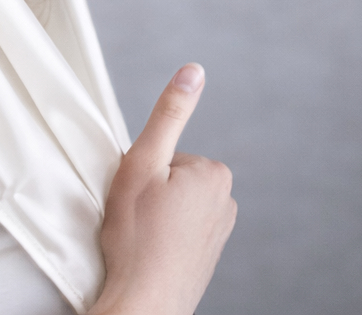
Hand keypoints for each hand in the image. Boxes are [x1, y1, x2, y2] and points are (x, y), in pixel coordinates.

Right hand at [90, 64, 235, 314]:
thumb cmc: (136, 238)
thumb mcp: (143, 163)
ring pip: (174, 205)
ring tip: (142, 238)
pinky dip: (162, 238)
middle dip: (151, 193)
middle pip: (173, 178)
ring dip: (155, 216)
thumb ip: (168, 114)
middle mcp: (226, 202)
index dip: (143, 171)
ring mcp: (219, 232)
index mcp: (215, 174)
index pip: (166, 154)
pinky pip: (178, 231)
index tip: (136, 196)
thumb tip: (194, 70)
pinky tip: (151, 253)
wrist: (144, 304)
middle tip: (135, 217)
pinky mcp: (208, 256)